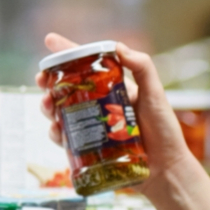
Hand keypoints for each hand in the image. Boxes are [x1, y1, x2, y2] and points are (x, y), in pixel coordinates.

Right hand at [35, 33, 193, 189]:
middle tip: (42, 83)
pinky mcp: (91, 148)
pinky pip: (67, 138)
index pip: (88, 66)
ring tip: (48, 107)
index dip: (67, 53)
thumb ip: (142, 68)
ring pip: (62, 112)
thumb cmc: (164, 130)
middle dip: (50, 84)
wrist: (166, 168)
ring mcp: (94, 126)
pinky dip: (56, 133)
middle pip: (67, 89)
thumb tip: (118, 46)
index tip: (50, 42)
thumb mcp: (155, 95)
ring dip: (48, 107)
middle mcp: (101, 106)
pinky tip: (56, 131)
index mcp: (115, 89)